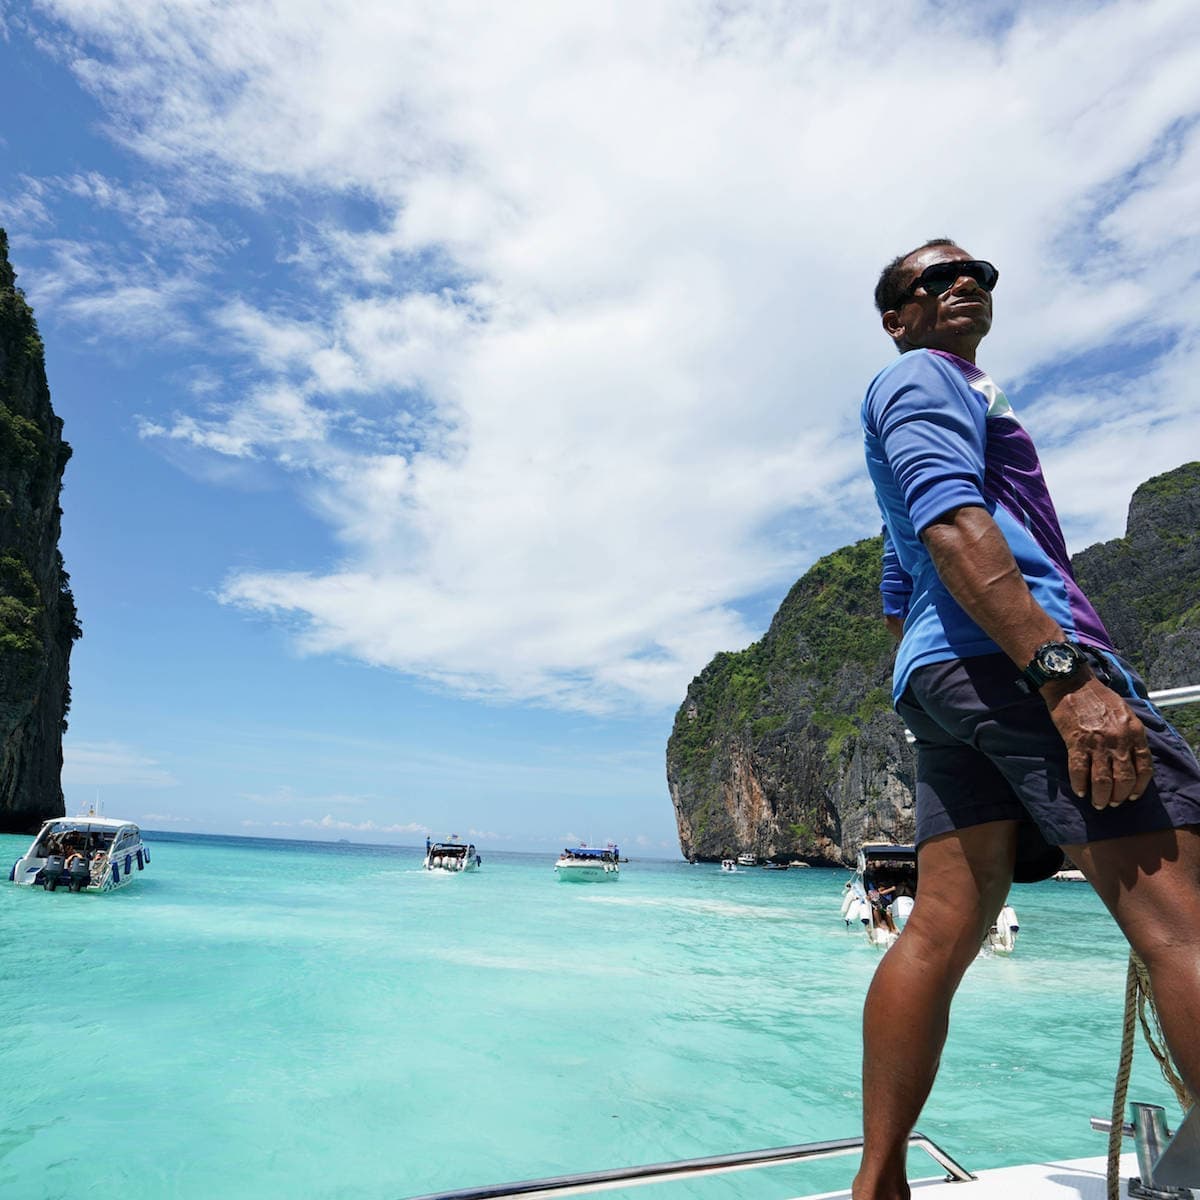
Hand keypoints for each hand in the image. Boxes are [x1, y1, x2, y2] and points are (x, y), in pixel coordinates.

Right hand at [1041, 676, 1154, 807]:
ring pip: (1102, 780)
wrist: (1072, 684)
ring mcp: (1097, 743)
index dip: (1139, 786)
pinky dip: (1079, 784)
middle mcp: (1118, 740)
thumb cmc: (1099, 697)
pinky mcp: (1076, 743)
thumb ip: (1131, 734)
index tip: (1133, 795)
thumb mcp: (1125, 713)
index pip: (1144, 767)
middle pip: (1123, 778)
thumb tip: (1132, 756)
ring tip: (1098, 803)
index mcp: (1134, 733)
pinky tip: (1080, 791)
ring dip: (1100, 796)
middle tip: (1113, 802)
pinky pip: (1078, 770)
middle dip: (1119, 796)